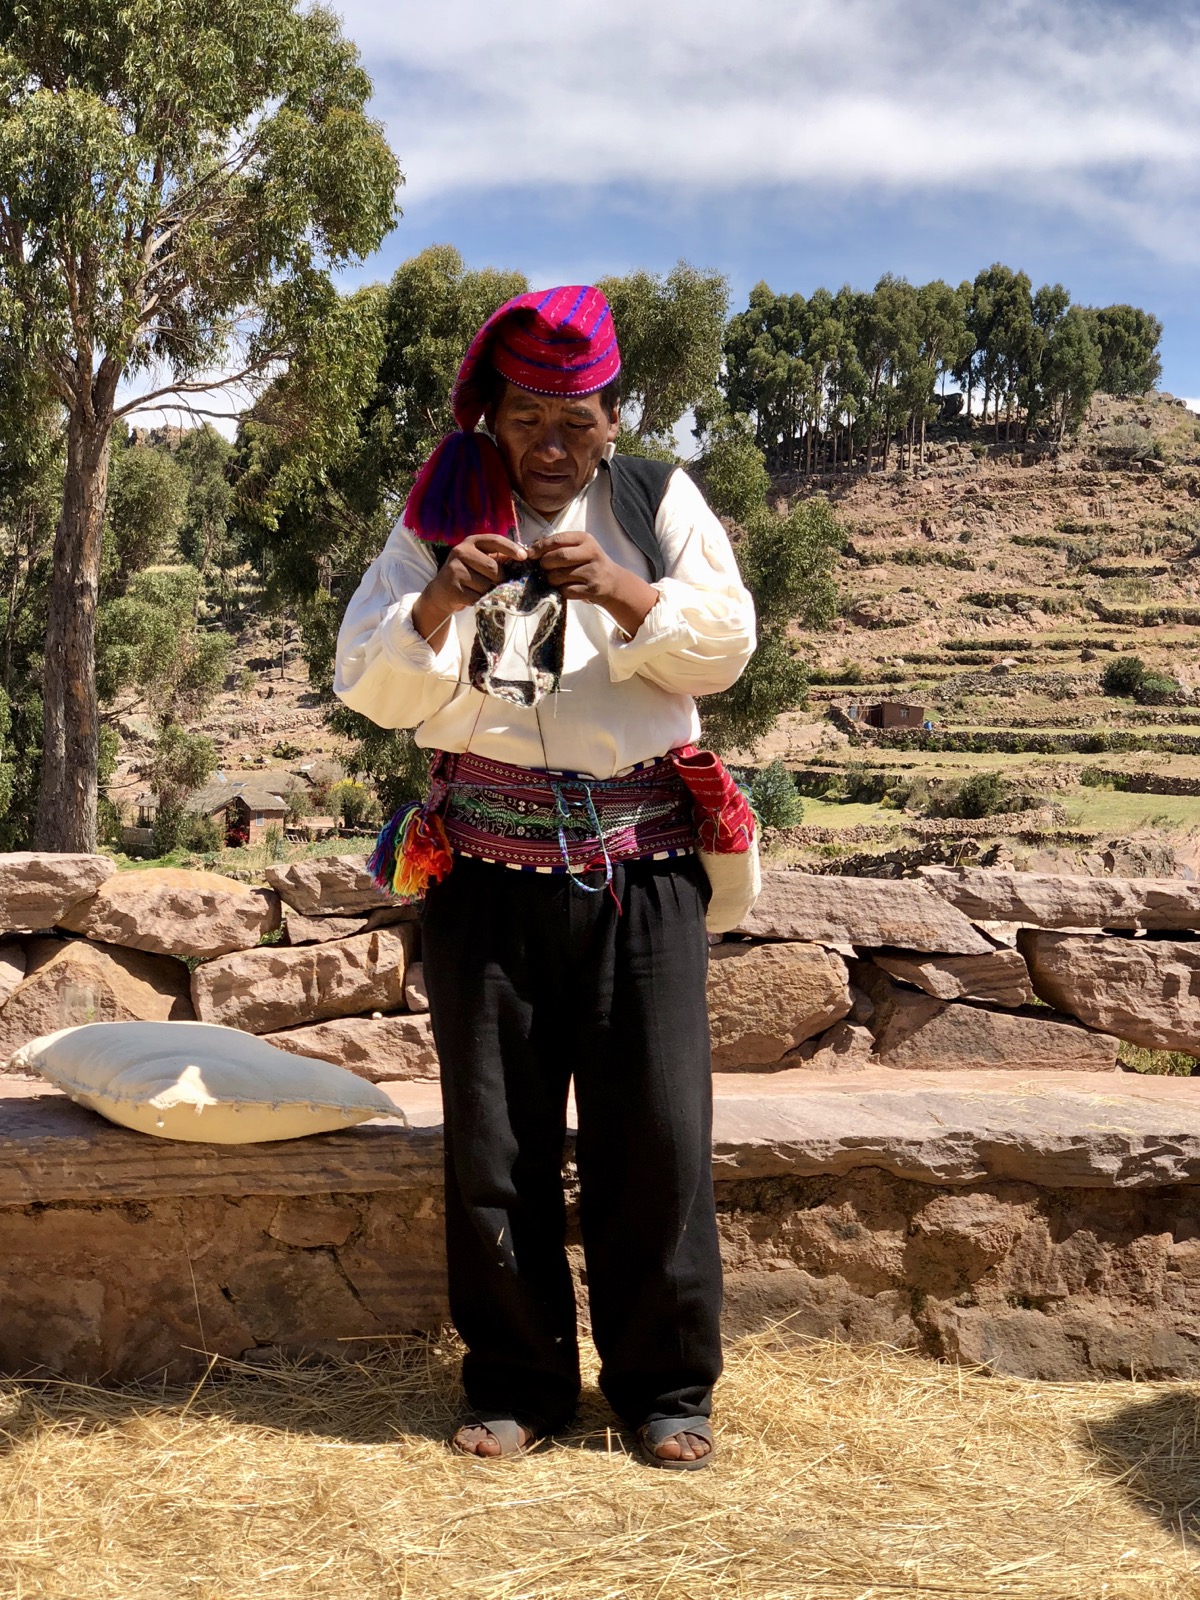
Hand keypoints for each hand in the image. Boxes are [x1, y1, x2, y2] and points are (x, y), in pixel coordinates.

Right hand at [412, 535, 526, 645]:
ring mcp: (454, 569)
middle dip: (498, 579)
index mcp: (472, 542)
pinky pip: (476, 597)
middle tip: (492, 582)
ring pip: (485, 585)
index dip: (511, 548)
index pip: (495, 540)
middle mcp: (461, 551)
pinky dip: (477, 600)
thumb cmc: (468, 574)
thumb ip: (498, 558)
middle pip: (493, 568)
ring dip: (486, 591)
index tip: (524, 556)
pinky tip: (469, 595)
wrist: (442, 591)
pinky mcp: (452, 587)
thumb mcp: (480, 560)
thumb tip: (524, 558)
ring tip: (476, 588)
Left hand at [528, 530, 658, 637]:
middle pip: (559, 557)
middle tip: (542, 568)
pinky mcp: (592, 590)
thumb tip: (531, 550)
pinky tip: (563, 588)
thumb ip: (559, 546)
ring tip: (552, 579)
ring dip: (550, 579)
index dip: (540, 547)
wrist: (613, 582)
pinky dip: (560, 590)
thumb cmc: (589, 563)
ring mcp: (592, 572)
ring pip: (560, 576)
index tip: (530, 554)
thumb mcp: (580, 548)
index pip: (558, 539)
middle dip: (545, 564)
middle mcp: (591, 553)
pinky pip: (566, 591)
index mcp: (585, 539)